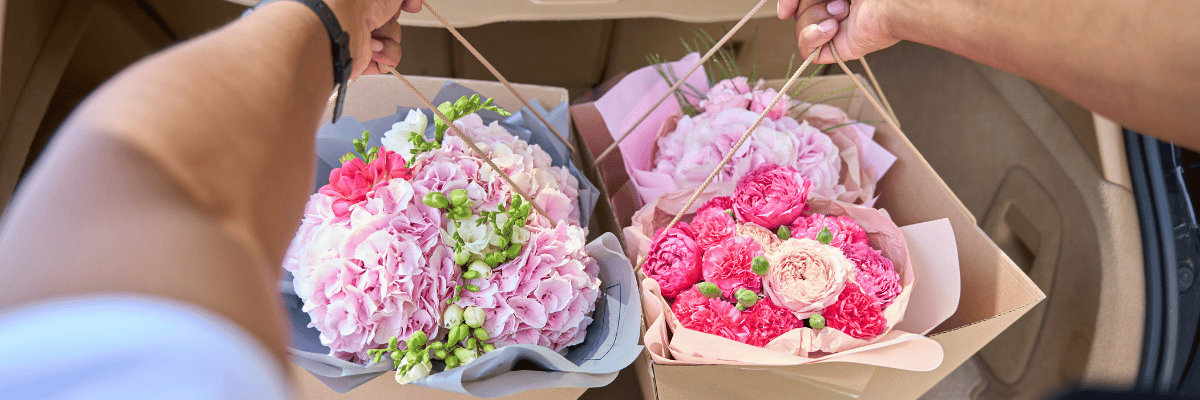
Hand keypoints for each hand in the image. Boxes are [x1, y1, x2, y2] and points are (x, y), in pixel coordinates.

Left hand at [326, 0, 421, 77]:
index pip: (388, 5)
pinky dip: (386, 55)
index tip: (406, 6)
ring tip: (374, 34)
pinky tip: (373, 49)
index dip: (398, 5)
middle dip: (392, 20)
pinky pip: (389, 61)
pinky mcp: (364, 59)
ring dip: (390, 38)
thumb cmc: (359, 1)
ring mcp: (361, 39)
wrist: (342, 24)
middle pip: (391, 22)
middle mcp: (359, 18)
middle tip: (383, 16)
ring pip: (393, 41)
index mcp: (362, 3)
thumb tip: (414, 4)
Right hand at [778, 0, 897, 63]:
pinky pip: (807, 51)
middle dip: (810, 6)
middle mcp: (834, 11)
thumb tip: (783, 13)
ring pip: (800, 31)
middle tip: (836, 1)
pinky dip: (813, 38)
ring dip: (815, 19)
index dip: (791, 4)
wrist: (888, 2)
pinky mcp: (837, 49)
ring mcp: (834, 31)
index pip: (801, 3)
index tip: (786, 9)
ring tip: (841, 12)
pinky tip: (832, 28)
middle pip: (798, 14)